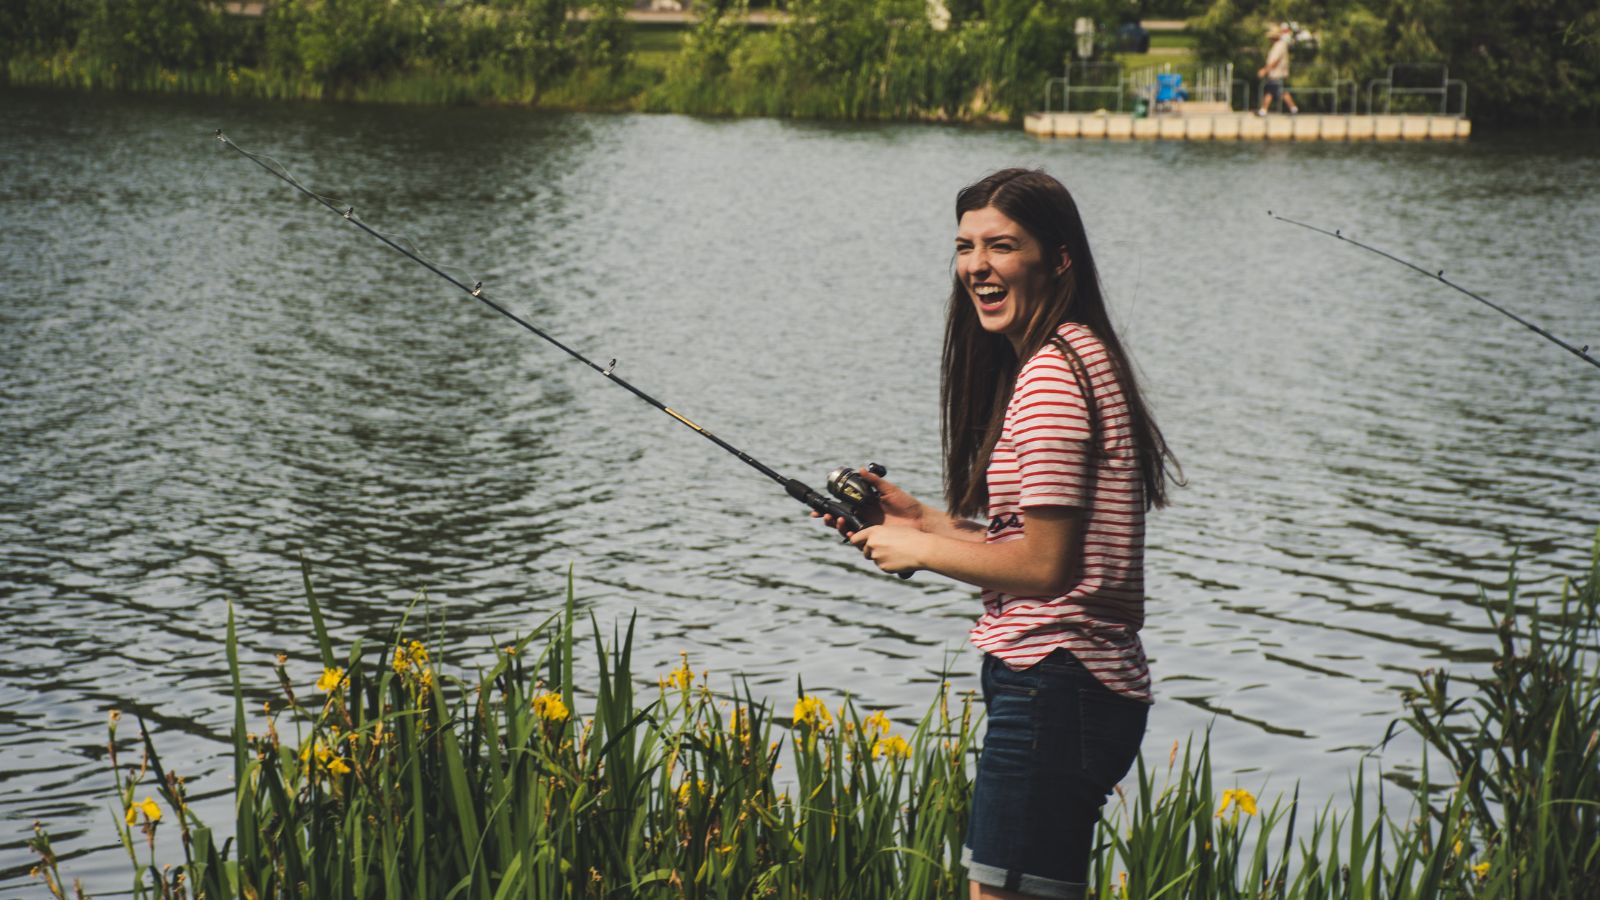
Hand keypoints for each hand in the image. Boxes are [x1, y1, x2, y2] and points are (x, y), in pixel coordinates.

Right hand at [810, 466, 925, 537]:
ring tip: (838, 520)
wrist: (920, 520)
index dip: (830, 507)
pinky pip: (859, 539)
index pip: (843, 506)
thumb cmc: (907, 504)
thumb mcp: (890, 490)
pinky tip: (849, 533)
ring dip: (838, 526)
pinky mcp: (874, 537)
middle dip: (829, 518)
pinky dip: (851, 537)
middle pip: (841, 519)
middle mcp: (864, 517)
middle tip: (824, 516)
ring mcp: (868, 528)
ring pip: (847, 529)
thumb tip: (861, 469)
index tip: (818, 509)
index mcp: (865, 504)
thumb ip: (875, 481)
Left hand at [849, 525, 925, 575]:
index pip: (855, 539)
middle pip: (865, 551)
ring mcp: (876, 556)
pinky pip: (883, 566)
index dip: (858, 542)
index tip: (861, 543)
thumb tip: (871, 541)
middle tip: (886, 549)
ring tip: (897, 552)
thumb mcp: (892, 529)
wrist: (921, 549)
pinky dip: (889, 564)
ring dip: (882, 558)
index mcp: (873, 531)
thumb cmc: (910, 536)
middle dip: (872, 551)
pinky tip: (900, 559)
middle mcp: (872, 544)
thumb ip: (879, 534)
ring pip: (875, 559)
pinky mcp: (883, 567)